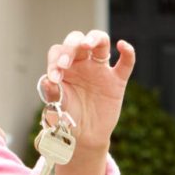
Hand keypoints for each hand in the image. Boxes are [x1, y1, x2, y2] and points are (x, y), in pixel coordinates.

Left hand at [41, 30, 135, 151]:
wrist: (84, 136)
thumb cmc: (67, 117)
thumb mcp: (56, 105)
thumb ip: (51, 92)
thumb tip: (47, 81)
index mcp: (64, 66)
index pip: (58, 52)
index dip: (55, 60)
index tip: (53, 79)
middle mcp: (82, 63)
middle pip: (77, 41)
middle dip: (70, 48)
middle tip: (64, 64)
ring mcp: (100, 70)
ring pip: (101, 43)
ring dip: (94, 38)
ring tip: (87, 44)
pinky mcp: (117, 81)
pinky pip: (126, 63)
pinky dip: (128, 52)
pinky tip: (122, 45)